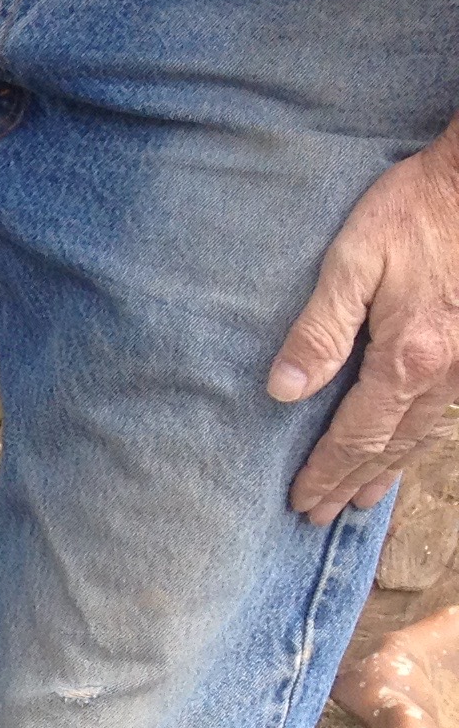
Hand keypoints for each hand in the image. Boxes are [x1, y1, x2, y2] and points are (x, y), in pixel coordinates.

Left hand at [271, 123, 458, 522]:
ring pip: (421, 433)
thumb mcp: (354, 260)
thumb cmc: (416, 211)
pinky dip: (418, 439)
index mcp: (407, 358)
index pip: (354, 435)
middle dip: (350, 481)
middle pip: (388, 445)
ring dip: (387, 469)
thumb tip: (284, 390)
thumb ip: (320, 328)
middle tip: (318, 516)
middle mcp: (443, 373)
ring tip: (360, 497)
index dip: (324, 471)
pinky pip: (443, 411)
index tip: (299, 503)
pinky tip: (407, 445)